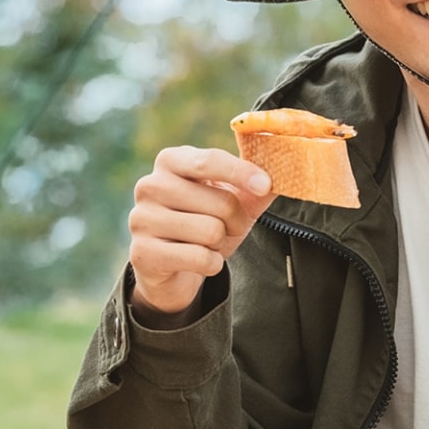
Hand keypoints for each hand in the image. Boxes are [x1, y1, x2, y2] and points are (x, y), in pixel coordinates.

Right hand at [129, 147, 276, 321]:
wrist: (173, 269)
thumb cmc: (205, 223)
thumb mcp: (233, 200)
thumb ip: (258, 184)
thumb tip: (288, 169)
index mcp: (171, 161)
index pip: (210, 159)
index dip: (242, 172)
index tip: (265, 185)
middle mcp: (150, 185)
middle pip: (220, 201)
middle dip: (235, 220)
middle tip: (225, 227)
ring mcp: (141, 219)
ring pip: (211, 231)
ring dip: (220, 242)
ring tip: (207, 242)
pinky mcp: (142, 253)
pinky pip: (200, 258)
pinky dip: (211, 264)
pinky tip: (198, 261)